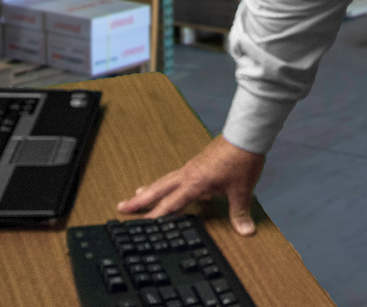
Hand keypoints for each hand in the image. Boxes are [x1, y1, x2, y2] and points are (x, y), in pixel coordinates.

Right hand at [118, 136, 266, 234]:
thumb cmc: (241, 159)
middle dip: (140, 200)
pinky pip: (176, 176)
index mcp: (195, 182)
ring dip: (150, 189)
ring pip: (164, 181)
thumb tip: (245, 231)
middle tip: (121, 206)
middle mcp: (188, 174)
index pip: (171, 204)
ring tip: (137, 195)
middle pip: (158, 189)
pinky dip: (166, 183)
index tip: (142, 224)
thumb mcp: (241, 190)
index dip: (156, 216)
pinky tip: (168, 187)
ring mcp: (191, 167)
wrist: (244, 135)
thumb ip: (240, 212)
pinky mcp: (197, 163)